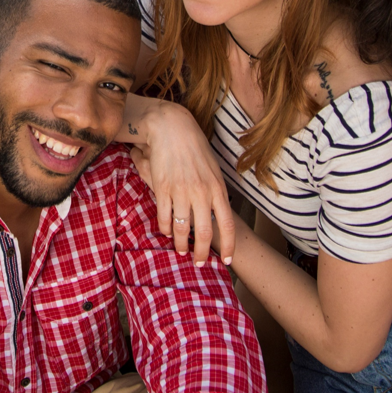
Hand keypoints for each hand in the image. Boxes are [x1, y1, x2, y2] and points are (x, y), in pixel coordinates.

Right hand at [125, 97, 234, 265]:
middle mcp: (201, 192)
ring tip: (181, 251)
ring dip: (181, 244)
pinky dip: (165, 229)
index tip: (227, 260)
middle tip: (198, 263)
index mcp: (218, 188)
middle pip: (204, 232)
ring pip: (182, 228)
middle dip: (202, 252)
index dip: (228, 246)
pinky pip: (164, 216)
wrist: (174, 129)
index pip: (227, 224)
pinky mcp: (163, 188)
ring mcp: (181, 191)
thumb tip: (219, 214)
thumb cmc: (196, 149)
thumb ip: (217, 193)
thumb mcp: (214, 171)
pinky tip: (166, 232)